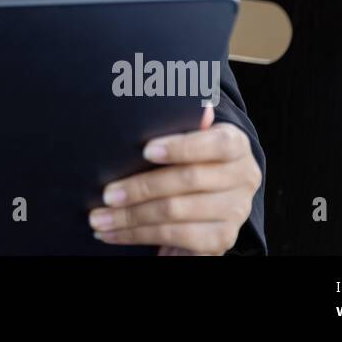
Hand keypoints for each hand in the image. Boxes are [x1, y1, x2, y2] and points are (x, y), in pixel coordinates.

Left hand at [87, 105, 260, 254]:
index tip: (145, 151)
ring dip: (130, 217)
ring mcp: (235, 211)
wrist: (209, 201)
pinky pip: (175, 237)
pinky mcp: (221, 240)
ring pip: (175, 212)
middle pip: (187, 181)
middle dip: (140, 188)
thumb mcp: (186, 137)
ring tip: (98, 218)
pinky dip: (138, 235)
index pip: (215, 144)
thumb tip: (186, 102)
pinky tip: (114, 234)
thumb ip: (181, 121)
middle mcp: (243, 177)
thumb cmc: (188, 159)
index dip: (181, 147)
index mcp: (236, 144)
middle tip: (105, 194)